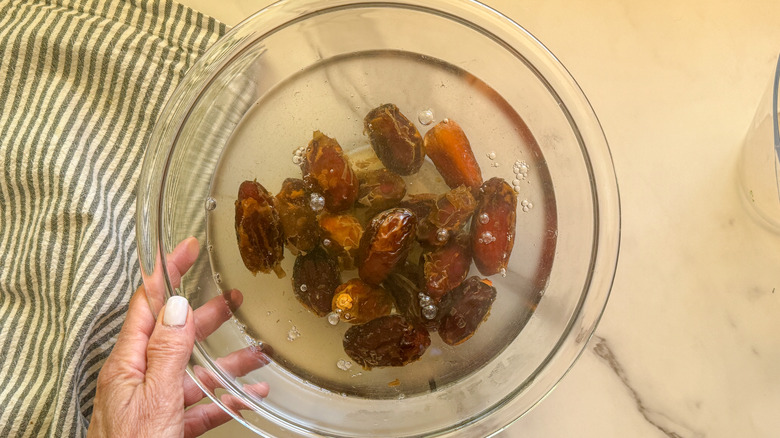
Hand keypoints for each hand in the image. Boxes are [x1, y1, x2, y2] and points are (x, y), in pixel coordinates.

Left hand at [87, 238, 268, 436]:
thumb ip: (167, 350)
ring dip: (228, 362)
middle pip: (176, 335)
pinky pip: (201, 404)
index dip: (167, 272)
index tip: (186, 247)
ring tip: (258, 351)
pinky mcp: (167, 425)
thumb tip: (175, 307)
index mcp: (128, 361)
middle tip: (234, 297)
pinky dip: (226, 399)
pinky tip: (250, 394)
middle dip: (207, 315)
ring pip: (195, 371)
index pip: (148, 304)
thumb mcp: (154, 395)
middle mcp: (139, 376)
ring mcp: (154, 401)